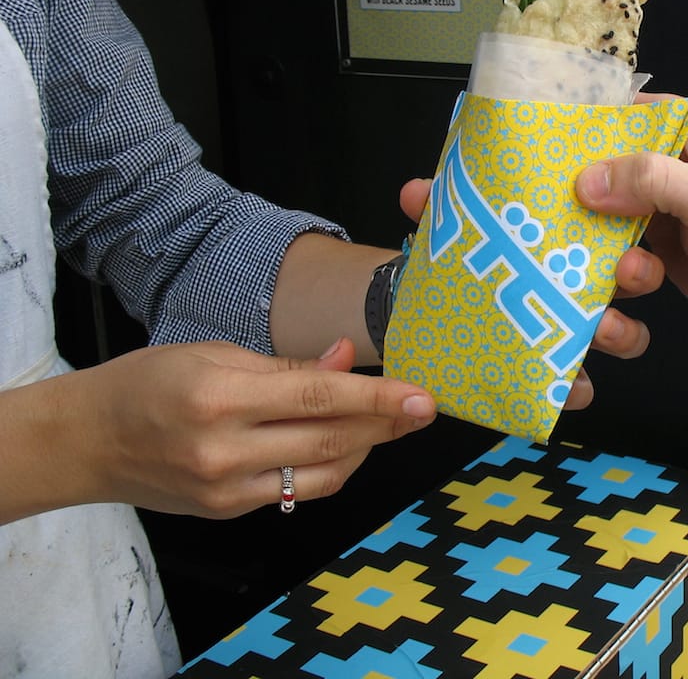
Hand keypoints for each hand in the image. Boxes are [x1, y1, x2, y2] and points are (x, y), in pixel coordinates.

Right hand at [70, 337, 434, 519]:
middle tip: (422, 409)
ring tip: (390, 425)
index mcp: (221, 395)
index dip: (379, 399)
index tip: (422, 397)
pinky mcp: (227, 512)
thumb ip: (288, 365)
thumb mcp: (215, 354)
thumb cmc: (147, 384)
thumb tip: (344, 357)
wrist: (87, 441)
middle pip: (331, 440)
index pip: (319, 397)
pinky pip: (296, 490)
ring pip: (324, 473)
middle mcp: (225, 448)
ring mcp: (226, 488)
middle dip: (387, 425)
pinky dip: (330, 467)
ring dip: (366, 449)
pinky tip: (346, 445)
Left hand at [398, 176, 666, 410]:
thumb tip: (415, 192)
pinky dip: (575, 389)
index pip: (617, 228)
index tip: (626, 213)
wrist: (430, 314)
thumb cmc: (463, 264)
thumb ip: (440, 210)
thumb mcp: (457, 232)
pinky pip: (580, 388)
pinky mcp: (555, 375)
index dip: (631, 219)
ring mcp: (576, 333)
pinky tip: (563, 385)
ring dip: (621, 330)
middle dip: (640, 273)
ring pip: (624, 336)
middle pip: (636, 280)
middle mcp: (586, 287)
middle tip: (626, 268)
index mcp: (572, 245)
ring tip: (602, 326)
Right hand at [574, 98, 687, 341]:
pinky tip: (614, 281)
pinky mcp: (653, 244)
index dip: (576, 134)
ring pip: (597, 210)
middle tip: (551, 222)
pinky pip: (610, 245)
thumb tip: (585, 182)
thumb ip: (652, 181)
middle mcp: (666, 159)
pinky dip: (605, 262)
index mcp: (684, 127)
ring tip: (616, 265)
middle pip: (596, 164)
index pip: (614, 112)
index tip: (540, 162)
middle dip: (574, 195)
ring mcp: (657, 204)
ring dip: (593, 239)